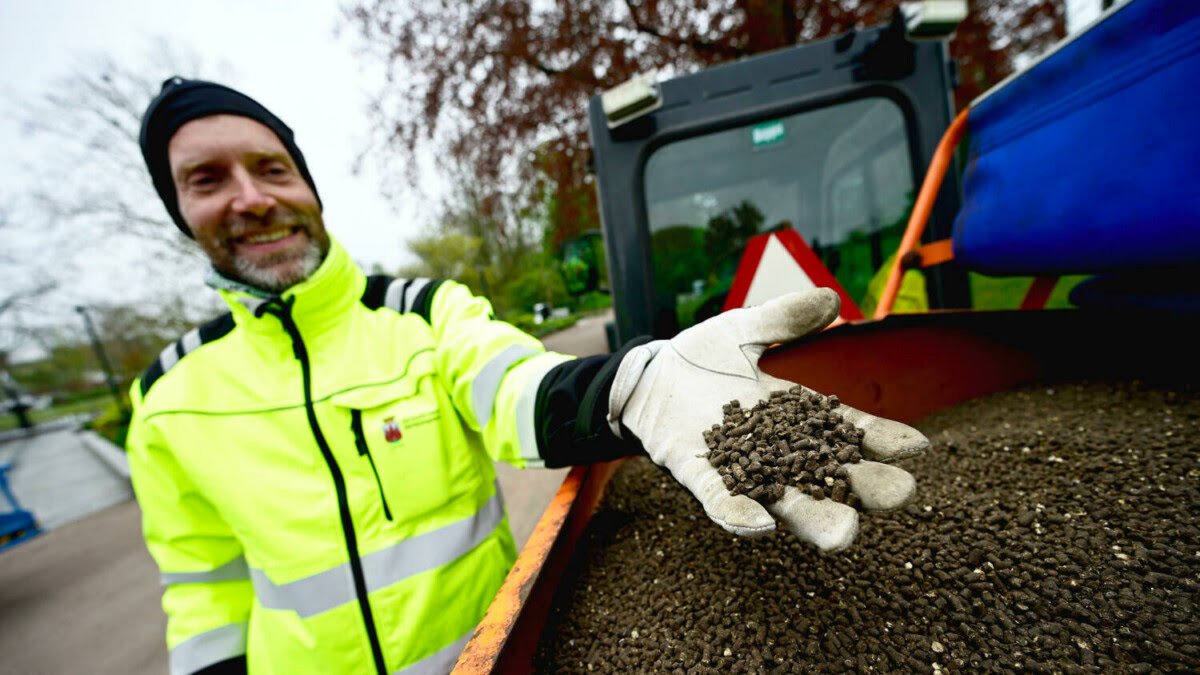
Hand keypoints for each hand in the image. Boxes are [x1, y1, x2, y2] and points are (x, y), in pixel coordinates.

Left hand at [607, 289, 926, 549]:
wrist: (646, 376)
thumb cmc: (701, 357)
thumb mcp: (743, 329)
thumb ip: (783, 319)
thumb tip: (830, 299)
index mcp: (796, 416)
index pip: (847, 430)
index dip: (882, 439)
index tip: (917, 448)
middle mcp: (777, 451)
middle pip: (829, 475)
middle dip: (863, 488)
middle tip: (899, 495)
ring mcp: (739, 468)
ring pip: (783, 501)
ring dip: (813, 518)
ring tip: (844, 534)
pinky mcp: (698, 476)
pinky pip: (720, 500)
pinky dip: (738, 514)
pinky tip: (760, 526)